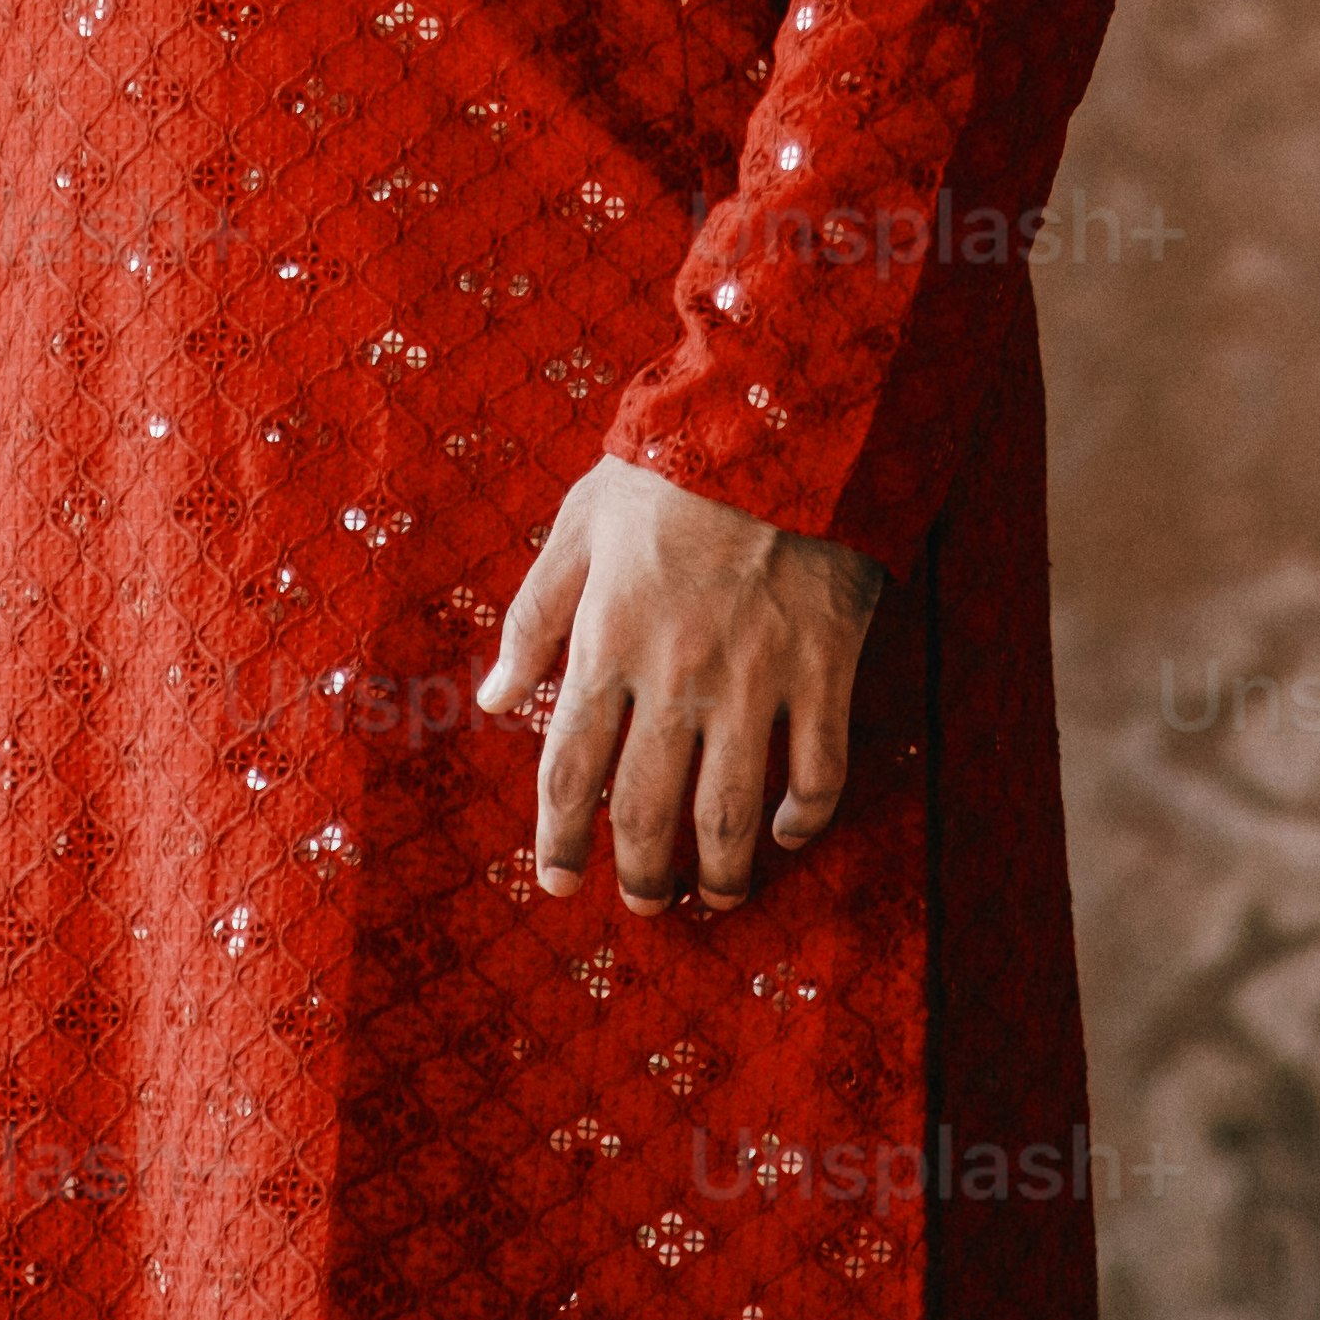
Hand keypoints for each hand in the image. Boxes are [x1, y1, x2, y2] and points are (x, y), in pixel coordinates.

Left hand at [477, 456, 881, 918]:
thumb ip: (533, 617)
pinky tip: (785, 833)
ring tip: (711, 897)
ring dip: (717, 873)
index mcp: (608, 640)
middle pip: (646, 810)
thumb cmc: (669, 467)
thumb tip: (496, 699)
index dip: (558, 840)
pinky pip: (819, 770)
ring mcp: (756, 679)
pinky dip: (803, 817)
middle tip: (641, 902)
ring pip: (729, 813)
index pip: (568, 771)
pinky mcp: (823, 668)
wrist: (780, 417)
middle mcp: (676, 676)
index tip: (557, 882)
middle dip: (638, 875)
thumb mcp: (578, 526)